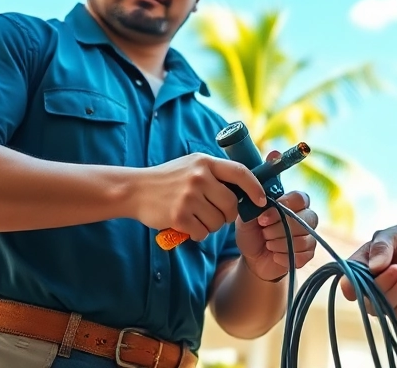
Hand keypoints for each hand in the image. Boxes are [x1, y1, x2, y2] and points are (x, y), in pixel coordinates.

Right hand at [130, 153, 266, 242]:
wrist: (136, 189)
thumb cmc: (169, 179)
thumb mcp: (193, 165)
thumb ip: (216, 173)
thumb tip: (247, 187)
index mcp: (205, 162)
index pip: (240, 172)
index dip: (255, 187)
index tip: (261, 200)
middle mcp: (199, 177)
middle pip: (231, 204)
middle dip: (228, 215)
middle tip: (217, 214)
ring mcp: (188, 196)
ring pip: (218, 221)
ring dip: (210, 225)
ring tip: (196, 217)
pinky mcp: (179, 216)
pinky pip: (202, 232)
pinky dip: (197, 233)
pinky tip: (186, 225)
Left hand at [235, 191, 317, 280]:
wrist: (253, 258)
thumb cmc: (252, 234)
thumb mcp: (247, 220)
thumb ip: (255, 209)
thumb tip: (262, 203)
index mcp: (293, 203)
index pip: (300, 198)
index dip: (284, 206)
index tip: (264, 218)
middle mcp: (305, 217)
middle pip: (306, 219)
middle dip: (280, 229)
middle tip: (264, 233)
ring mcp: (309, 236)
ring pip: (304, 240)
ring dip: (280, 244)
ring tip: (268, 244)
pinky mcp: (308, 253)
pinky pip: (303, 256)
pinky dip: (285, 257)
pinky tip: (275, 256)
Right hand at [342, 224, 396, 317]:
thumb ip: (384, 244)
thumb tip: (374, 267)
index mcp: (363, 262)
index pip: (347, 280)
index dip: (353, 283)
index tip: (376, 271)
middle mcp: (369, 282)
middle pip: (365, 296)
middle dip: (386, 283)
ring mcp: (384, 297)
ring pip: (382, 307)